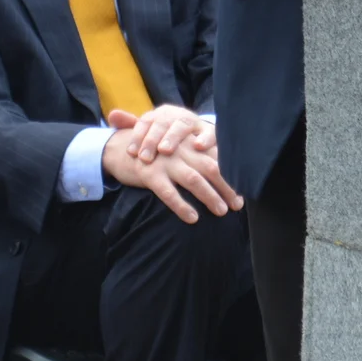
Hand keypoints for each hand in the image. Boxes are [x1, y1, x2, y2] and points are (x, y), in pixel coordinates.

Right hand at [103, 130, 241, 223]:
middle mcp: (179, 149)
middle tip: (237, 205)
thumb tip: (224, 173)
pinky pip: (168, 192)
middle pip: (210, 168)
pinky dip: (181, 206)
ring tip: (220, 212)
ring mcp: (164, 161)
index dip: (230, 175)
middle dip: (226, 187)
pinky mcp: (149, 174)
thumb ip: (198, 158)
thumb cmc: (155, 153)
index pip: (216, 157)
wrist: (120, 149)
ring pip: (193, 180)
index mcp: (188, 142)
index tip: (241, 192)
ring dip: (210, 196)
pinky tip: (192, 218)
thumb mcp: (177, 150)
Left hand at [107, 104, 212, 163]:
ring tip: (165, 150)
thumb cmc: (167, 137)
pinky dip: (205, 138)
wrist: (196, 135)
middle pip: (162, 123)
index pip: (145, 121)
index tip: (130, 152)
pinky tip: (198, 147)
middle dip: (152, 140)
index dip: (137, 136)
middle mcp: (176, 115)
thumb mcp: (150, 130)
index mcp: (160, 114)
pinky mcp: (209, 131)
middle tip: (145, 157)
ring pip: (182, 125)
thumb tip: (112, 115)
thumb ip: (131, 124)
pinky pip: (209, 132)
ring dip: (173, 137)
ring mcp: (193, 122)